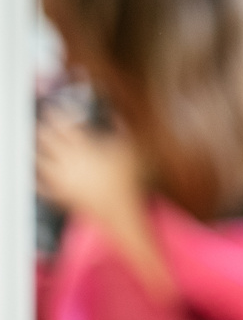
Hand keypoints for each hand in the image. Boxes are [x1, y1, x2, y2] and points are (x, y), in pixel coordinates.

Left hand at [36, 107, 144, 230]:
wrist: (118, 209)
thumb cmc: (126, 180)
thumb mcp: (130, 149)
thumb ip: (123, 129)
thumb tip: (117, 115)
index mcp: (84, 149)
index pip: (65, 127)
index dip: (57, 116)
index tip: (53, 110)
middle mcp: (69, 162)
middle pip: (47, 142)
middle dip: (43, 131)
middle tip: (42, 125)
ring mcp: (62, 179)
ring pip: (40, 162)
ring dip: (36, 152)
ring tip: (35, 145)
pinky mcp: (61, 195)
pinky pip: (42, 187)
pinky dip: (36, 180)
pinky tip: (34, 177)